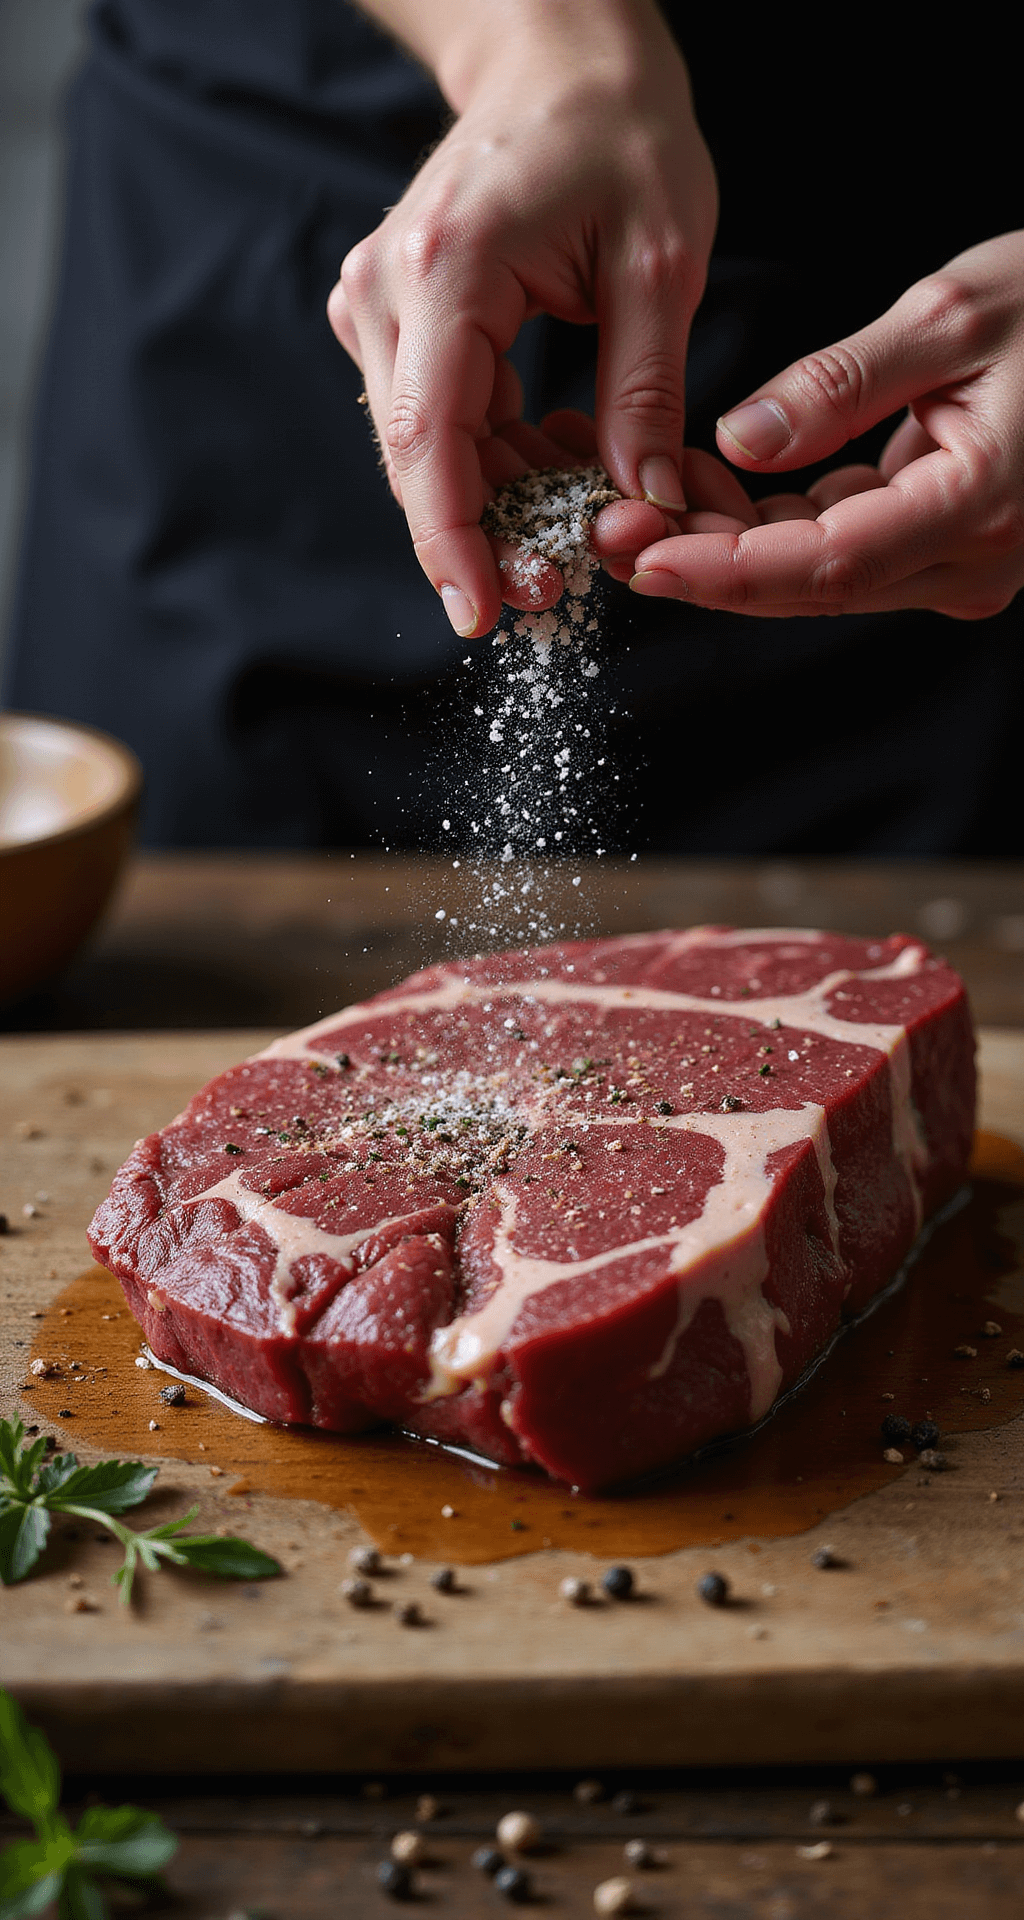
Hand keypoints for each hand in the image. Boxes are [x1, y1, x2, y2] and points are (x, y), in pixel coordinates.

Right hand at [327, 0, 716, 635]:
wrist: (561, 63)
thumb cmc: (620, 137)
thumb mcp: (664, 264)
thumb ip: (647, 391)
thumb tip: (643, 506)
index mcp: (447, 269)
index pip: (429, 437)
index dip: (453, 540)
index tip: (481, 615)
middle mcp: (389, 290)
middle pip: (417, 459)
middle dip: (483, 541)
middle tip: (557, 595)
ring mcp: (382, 304)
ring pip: (426, 450)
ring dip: (500, 502)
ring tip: (585, 514)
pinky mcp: (397, 319)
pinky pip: (439, 420)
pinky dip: (497, 459)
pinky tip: (562, 461)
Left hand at [628, 231, 1023, 619]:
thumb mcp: (953, 313)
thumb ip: (842, 384)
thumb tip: (740, 439)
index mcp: (978, 506)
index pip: (826, 562)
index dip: (724, 569)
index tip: (641, 556)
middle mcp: (973, 562)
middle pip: (810, 583)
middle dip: (703, 562)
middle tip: (608, 529)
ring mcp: (962, 565)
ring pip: (818, 575)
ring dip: (727, 545)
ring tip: (643, 500)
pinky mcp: (946, 548)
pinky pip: (842, 549)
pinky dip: (771, 524)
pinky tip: (711, 487)